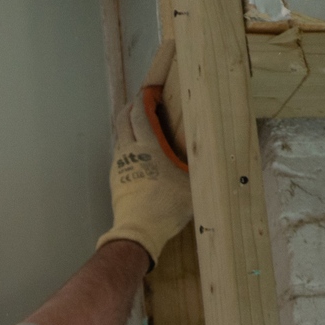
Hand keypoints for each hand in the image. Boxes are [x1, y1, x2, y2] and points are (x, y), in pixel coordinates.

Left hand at [96, 89, 192, 266]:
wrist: (138, 232)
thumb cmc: (166, 206)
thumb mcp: (190, 185)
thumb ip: (195, 167)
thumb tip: (210, 159)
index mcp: (147, 147)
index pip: (140, 115)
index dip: (143, 100)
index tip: (149, 92)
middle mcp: (129, 152)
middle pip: (122, 121)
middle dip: (130, 109)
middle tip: (139, 105)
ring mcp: (118, 167)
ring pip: (119, 139)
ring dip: (126, 129)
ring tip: (137, 129)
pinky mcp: (114, 181)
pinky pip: (118, 156)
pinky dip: (124, 148)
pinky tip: (134, 156)